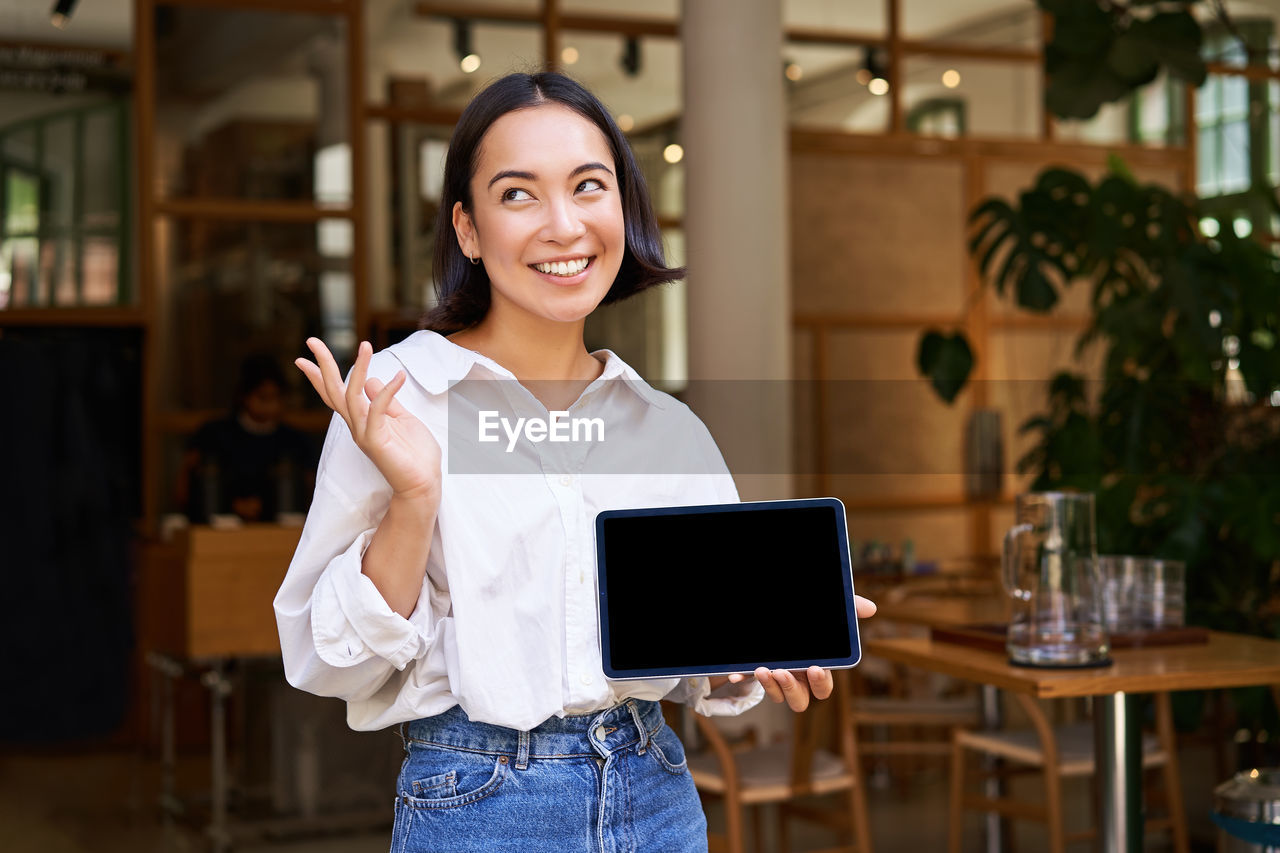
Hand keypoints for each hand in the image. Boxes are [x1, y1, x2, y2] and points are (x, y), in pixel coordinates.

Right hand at [295, 339, 441, 502]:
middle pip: (334, 391)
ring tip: (365, 344)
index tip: (305, 356)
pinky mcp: (376, 441)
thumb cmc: (415, 455)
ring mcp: (364, 434)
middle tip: (311, 340)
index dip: (321, 375)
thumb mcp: (401, 420)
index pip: (336, 393)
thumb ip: (386, 402)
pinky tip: (400, 376)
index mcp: (362, 420)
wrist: (423, 485)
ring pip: (351, 396)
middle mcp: (358, 426)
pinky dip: (387, 391)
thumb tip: (371, 380)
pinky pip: (377, 410)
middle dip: (323, 365)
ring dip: (358, 368)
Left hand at [725, 594, 877, 712]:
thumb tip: (870, 608)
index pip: (822, 687)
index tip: (815, 668)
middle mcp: (796, 675)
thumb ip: (848, 608)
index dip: (820, 682)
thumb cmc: (807, 617)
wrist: (769, 609)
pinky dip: (742, 678)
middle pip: (799, 700)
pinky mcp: (753, 669)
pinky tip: (736, 673)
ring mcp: (774, 674)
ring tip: (764, 669)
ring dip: (771, 687)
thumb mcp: (824, 610)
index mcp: (815, 667)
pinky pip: (747, 681)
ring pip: (776, 696)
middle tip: (784, 672)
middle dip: (792, 690)